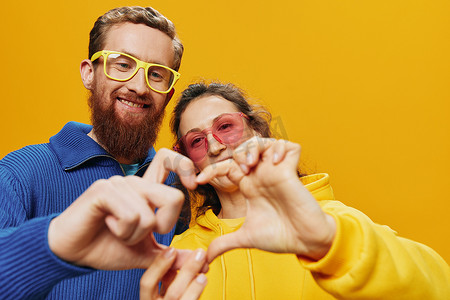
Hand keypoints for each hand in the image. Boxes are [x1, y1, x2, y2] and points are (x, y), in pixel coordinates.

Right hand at [48, 148, 196, 269]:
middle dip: (163, 227)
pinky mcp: (104, 190)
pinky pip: (131, 215)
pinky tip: (107, 225)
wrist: (74, 253)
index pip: (169, 160)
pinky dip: (122, 231)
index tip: (193, 185)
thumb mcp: (144, 254)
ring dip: (134, 235)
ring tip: (117, 231)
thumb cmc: (107, 247)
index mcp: (146, 191)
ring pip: (149, 215)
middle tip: (142, 232)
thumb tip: (198, 261)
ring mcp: (119, 184)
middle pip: (174, 198)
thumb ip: (169, 255)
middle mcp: (135, 182)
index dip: (185, 167)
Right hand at [140, 248, 207, 299]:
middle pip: (172, 292)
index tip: (172, 250)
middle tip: (199, 255)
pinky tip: (203, 280)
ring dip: (196, 285)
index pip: (147, 283)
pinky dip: (197, 291)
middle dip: (187, 271)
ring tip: (204, 272)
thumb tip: (178, 256)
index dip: (159, 265)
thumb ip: (167, 277)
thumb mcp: (163, 291)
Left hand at [196, 137, 335, 262]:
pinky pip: (289, 145)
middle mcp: (261, 176)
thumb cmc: (279, 237)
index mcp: (249, 187)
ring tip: (253, 164)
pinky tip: (276, 162)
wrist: (304, 242)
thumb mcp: (246, 238)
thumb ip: (224, 243)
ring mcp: (277, 171)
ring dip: (254, 148)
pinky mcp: (292, 170)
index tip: (198, 182)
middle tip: (240, 170)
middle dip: (237, 154)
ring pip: (264, 143)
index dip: (211, 170)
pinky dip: (280, 147)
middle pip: (244, 149)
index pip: (227, 168)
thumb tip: (204, 258)